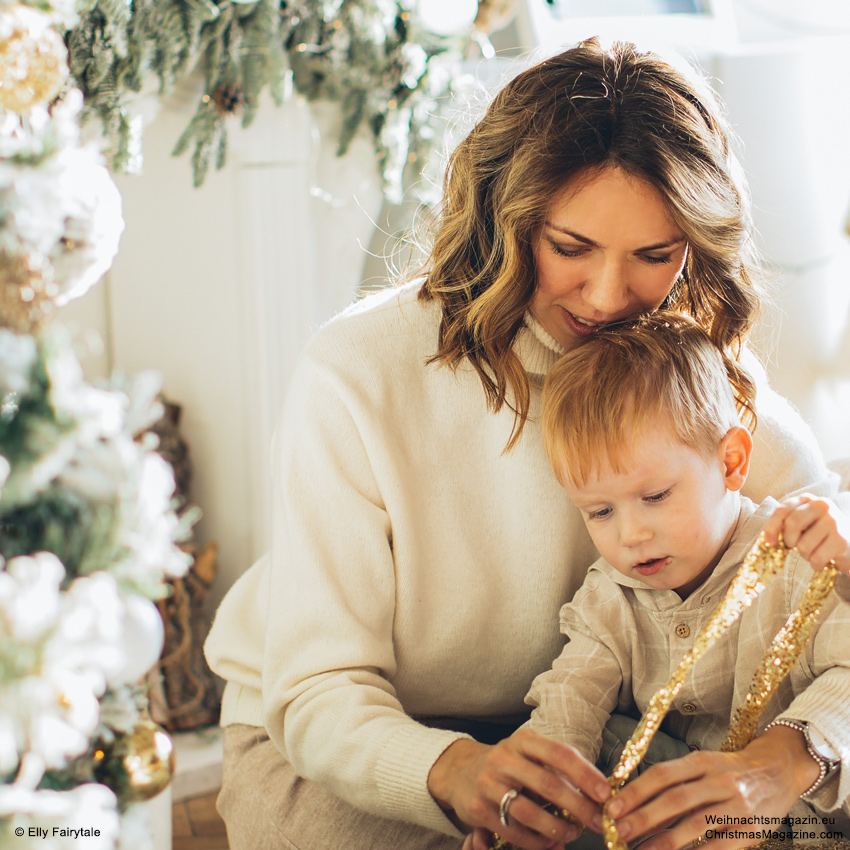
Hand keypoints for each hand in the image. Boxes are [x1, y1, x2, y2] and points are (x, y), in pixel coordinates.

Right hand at [427, 728, 609, 849]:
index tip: (605, 793)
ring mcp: (488, 783)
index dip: (584, 774)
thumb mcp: (528, 753)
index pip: (559, 753)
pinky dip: (536, 842)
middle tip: (597, 821)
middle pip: (547, 784)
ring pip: (529, 812)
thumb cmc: (508, 764)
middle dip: (578, 806)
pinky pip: (513, 831)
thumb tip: (596, 794)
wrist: (459, 771)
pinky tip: (550, 842)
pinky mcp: (477, 809)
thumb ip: (557, 768)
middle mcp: (503, 757)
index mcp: (523, 740)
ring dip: (557, 828)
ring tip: (571, 834)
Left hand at [604, 725, 820, 849]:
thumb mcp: (704, 765)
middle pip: (675, 799)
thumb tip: (636, 801)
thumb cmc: (730, 770)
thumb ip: (676, 781)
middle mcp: (719, 780)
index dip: (636, 791)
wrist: (778, 770)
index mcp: (701, 761)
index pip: (662, 774)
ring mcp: (737, 805)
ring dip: (664, 841)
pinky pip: (720, 846)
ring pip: (694, 824)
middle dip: (643, 817)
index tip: (612, 806)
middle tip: (619, 830)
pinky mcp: (752, 829)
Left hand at [762, 493, 849, 571]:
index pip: (782, 510)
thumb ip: (785, 523)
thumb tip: (767, 539)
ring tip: (814, 552)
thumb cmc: (819, 533)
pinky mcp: (841, 540)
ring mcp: (833, 522)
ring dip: (805, 555)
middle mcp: (821, 506)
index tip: (770, 542)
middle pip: (792, 524)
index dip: (771, 527)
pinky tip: (823, 560)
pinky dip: (816, 563)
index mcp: (807, 499)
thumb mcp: (802, 522)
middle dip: (789, 541)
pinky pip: (817, 557)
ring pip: (803, 545)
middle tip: (796, 547)